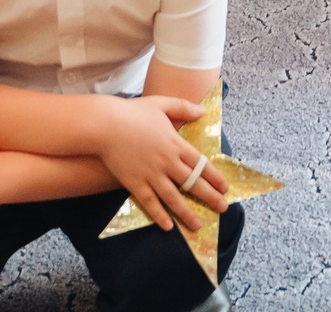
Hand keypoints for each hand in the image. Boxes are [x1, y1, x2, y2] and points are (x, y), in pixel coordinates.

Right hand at [98, 94, 229, 232]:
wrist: (105, 125)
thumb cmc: (133, 112)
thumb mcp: (161, 104)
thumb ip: (183, 107)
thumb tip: (202, 111)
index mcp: (175, 143)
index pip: (201, 164)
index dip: (214, 177)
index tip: (225, 188)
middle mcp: (167, 162)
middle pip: (193, 183)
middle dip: (210, 197)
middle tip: (222, 208)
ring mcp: (152, 174)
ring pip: (174, 198)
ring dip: (187, 213)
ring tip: (198, 225)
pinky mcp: (135, 183)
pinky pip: (150, 203)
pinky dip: (160, 215)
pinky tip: (168, 226)